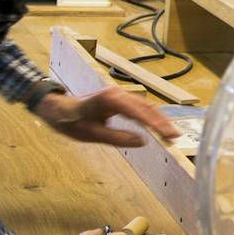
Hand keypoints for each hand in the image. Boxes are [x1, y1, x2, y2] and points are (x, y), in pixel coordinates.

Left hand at [34, 87, 180, 147]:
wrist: (58, 109)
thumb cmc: (71, 122)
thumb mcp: (92, 134)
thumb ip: (118, 138)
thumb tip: (142, 141)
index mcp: (110, 100)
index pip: (138, 112)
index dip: (155, 124)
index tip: (167, 135)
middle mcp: (118, 92)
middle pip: (146, 107)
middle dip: (162, 122)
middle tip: (175, 137)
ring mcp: (120, 94)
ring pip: (145, 105)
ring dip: (159, 119)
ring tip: (171, 134)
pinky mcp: (120, 98)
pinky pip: (139, 106)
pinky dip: (151, 116)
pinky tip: (159, 126)